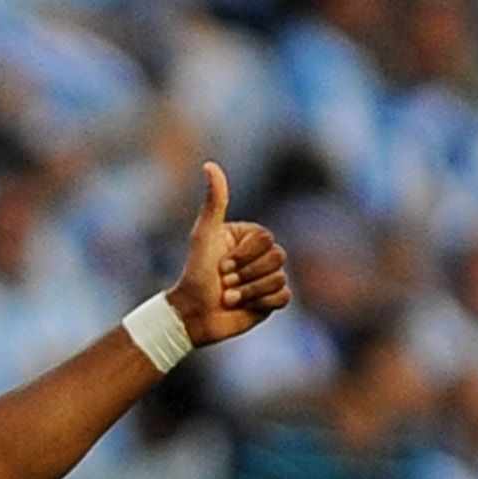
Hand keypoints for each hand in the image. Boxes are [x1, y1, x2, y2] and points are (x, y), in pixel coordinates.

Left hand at [167, 164, 288, 348]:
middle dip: (247, 274)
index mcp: (248, 238)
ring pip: (279, 278)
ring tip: (229, 297)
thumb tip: (210, 164)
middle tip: (224, 282)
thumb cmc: (196, 272)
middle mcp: (259, 256)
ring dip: (250, 291)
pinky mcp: (271, 302)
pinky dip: (262, 303)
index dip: (246, 255)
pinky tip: (244, 307)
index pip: (267, 239)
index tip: (222, 264)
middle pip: (278, 258)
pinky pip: (283, 297)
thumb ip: (215, 200)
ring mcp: (267, 278)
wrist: (194, 314)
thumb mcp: (205, 234)